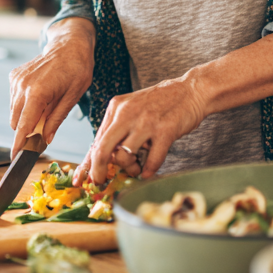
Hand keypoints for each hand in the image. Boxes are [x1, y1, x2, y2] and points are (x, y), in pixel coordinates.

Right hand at [9, 18, 94, 158]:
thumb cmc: (77, 68)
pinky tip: (40, 97)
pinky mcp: (15, 76)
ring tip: (45, 109)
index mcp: (38, 92)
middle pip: (16, 121)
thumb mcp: (73, 96)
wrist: (70, 44)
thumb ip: (56, 119)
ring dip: (26, 117)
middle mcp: (22, 85)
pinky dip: (24, 105)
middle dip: (26, 131)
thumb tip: (46, 139)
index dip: (19, 143)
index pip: (23, 125)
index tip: (15, 157)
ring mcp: (17, 80)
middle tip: (43, 133)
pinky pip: (15, 99)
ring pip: (14, 111)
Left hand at [73, 74, 206, 185]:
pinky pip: (152, 160)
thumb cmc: (160, 104)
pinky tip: (149, 171)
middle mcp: (127, 113)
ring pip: (124, 156)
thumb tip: (101, 158)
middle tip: (102, 181)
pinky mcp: (165, 130)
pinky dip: (149, 170)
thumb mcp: (132, 109)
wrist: (190, 90)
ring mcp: (146, 122)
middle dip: (98, 170)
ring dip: (129, 169)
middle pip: (103, 149)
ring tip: (136, 168)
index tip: (82, 179)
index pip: (96, 140)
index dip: (87, 163)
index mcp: (116, 108)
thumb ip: (117, 129)